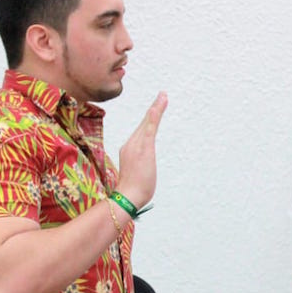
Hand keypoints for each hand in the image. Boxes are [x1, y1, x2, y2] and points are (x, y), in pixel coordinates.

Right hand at [115, 91, 167, 206]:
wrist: (128, 197)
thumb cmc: (131, 191)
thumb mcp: (135, 176)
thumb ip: (138, 169)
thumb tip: (140, 174)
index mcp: (128, 150)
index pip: (141, 132)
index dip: (148, 120)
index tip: (155, 109)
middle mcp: (131, 144)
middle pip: (144, 124)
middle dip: (154, 109)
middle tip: (163, 95)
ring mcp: (137, 145)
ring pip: (148, 123)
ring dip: (157, 108)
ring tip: (164, 95)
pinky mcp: (144, 148)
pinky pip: (150, 128)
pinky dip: (154, 116)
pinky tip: (158, 106)